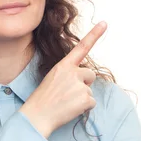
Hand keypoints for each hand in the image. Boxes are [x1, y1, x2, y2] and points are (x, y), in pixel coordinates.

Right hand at [19, 21, 106, 137]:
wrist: (37, 116)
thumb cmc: (42, 100)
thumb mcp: (52, 79)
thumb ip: (68, 75)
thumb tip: (83, 81)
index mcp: (63, 66)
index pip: (81, 47)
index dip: (94, 35)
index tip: (104, 23)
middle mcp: (73, 72)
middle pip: (90, 75)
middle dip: (84, 84)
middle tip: (68, 95)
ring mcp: (80, 86)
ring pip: (90, 90)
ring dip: (82, 98)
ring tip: (66, 103)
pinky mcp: (85, 99)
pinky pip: (91, 103)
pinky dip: (84, 108)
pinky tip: (70, 110)